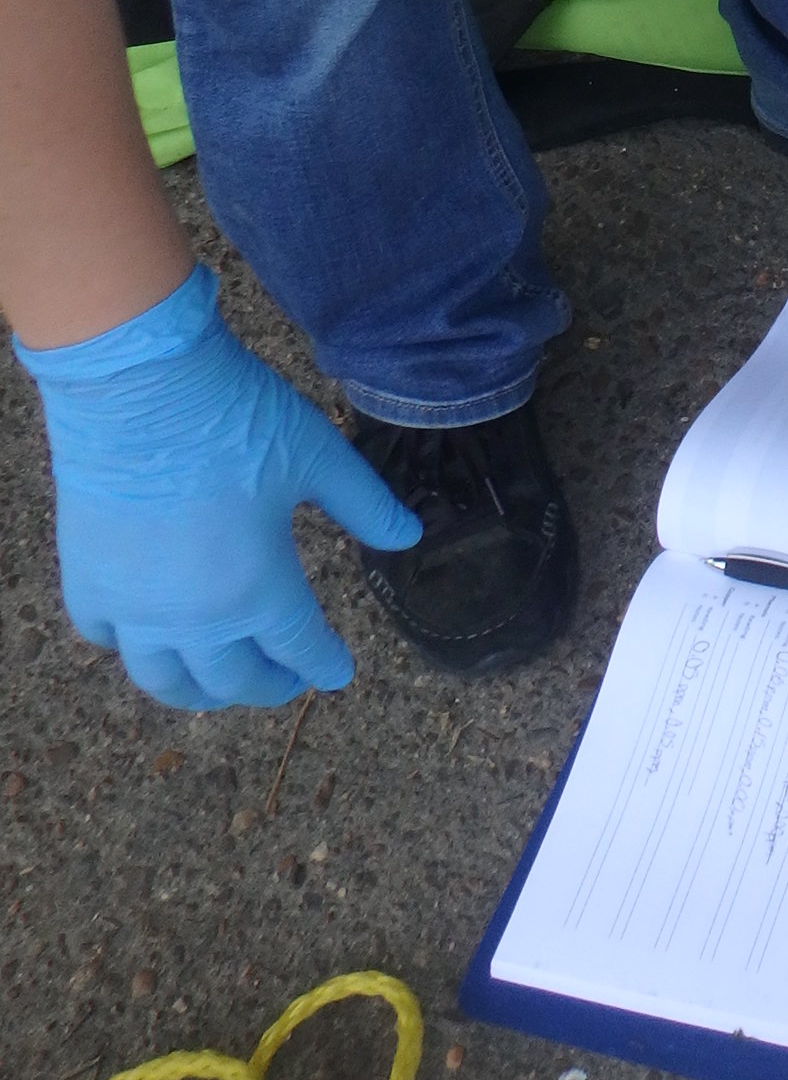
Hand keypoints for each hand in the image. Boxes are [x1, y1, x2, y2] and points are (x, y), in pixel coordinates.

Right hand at [16, 264, 421, 710]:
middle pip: (233, 680)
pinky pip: (106, 638)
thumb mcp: (319, 457)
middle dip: (267, 686)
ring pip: (164, 681)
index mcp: (260, 590)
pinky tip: (148, 637)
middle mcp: (195, 618)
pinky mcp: (86, 583)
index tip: (336, 674)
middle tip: (284, 681)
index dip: (324, 665)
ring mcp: (133, 608)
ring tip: (218, 684)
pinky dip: (131, 647)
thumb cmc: (237, 418)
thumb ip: (367, 505)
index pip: (300, 649)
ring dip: (197, 692)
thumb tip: (409, 537)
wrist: (140, 387)